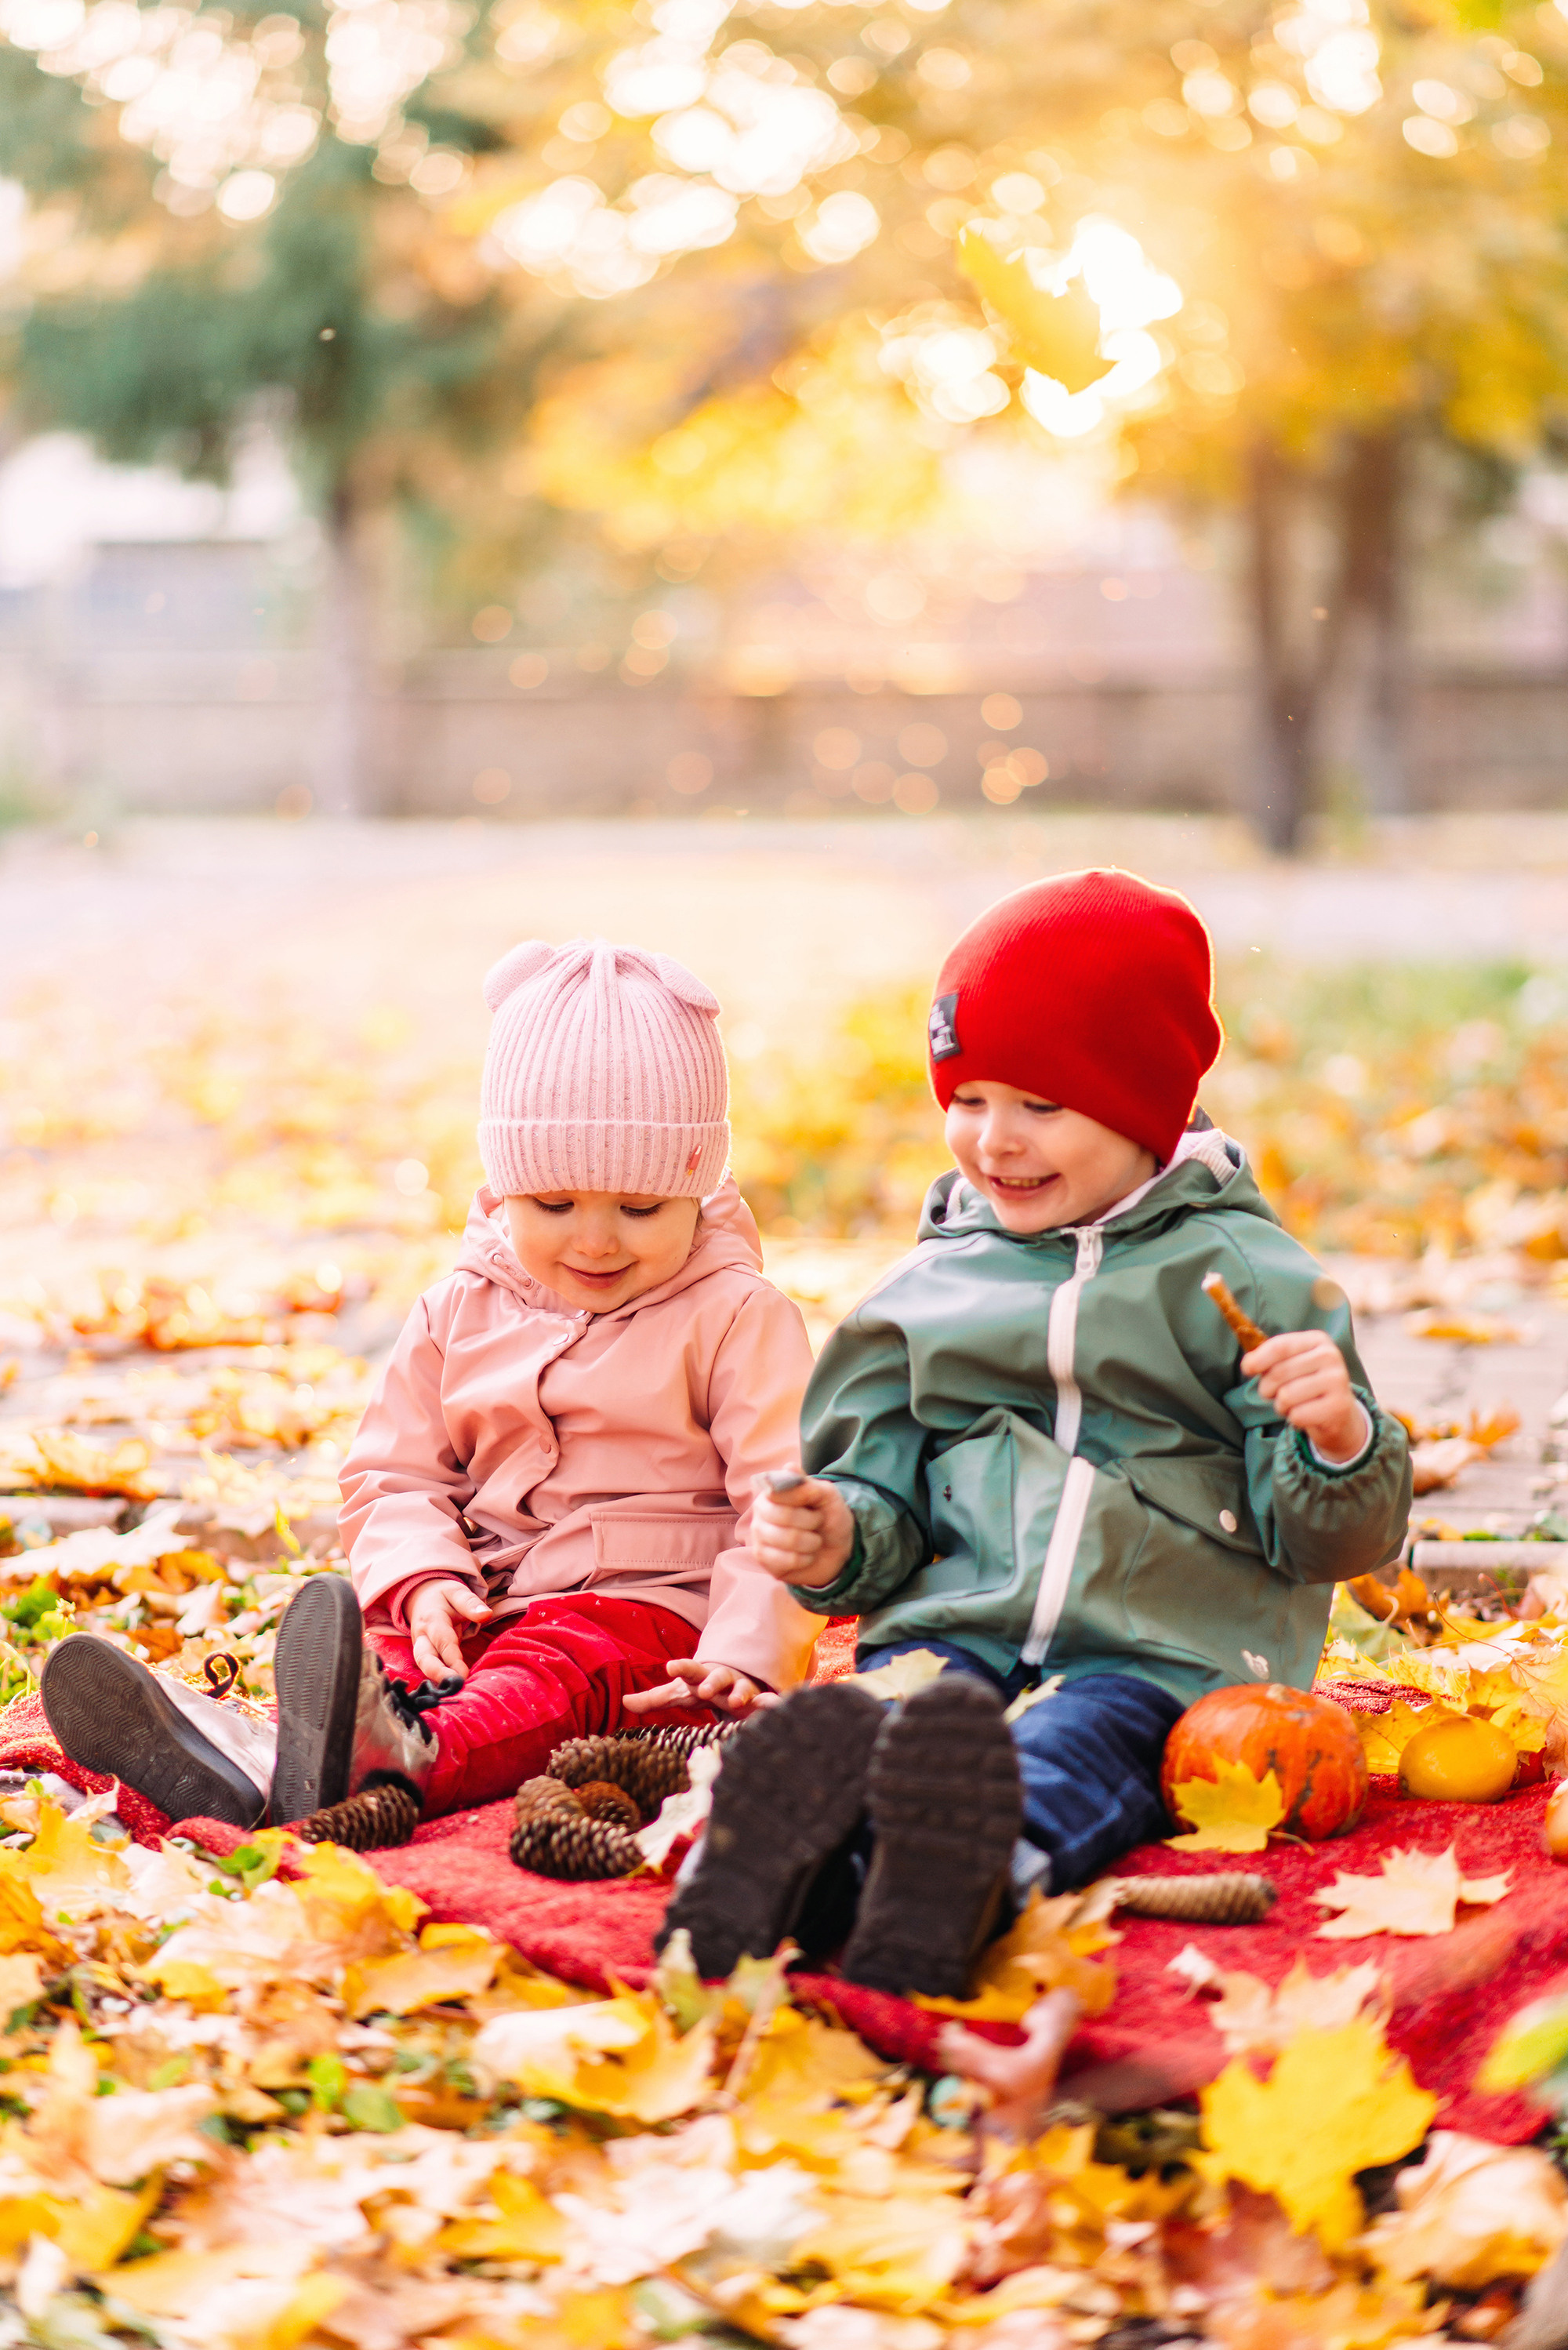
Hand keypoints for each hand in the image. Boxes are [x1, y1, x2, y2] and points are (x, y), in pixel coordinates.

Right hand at [405, 1579, 491, 1682]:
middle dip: (438, 1674)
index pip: (442, 1641)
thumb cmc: (443, 1597)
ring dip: (437, 1680)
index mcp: (432, 1619)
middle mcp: (422, 1636)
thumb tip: (486, 1614)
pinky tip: (449, 1691)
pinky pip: (428, 1669)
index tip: (463, 1674)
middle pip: (424, 1658)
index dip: (452, 1658)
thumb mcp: (457, 1592)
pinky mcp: (423, 1655)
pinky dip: (437, 1680)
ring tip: (454, 1692)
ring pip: (423, 1667)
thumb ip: (470, 1603)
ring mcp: (420, 1647)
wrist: (421, 1597)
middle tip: (455, 1687)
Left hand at [622, 1659, 776, 1717]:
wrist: (737, 1682)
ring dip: (740, 1692)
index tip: (670, 1666)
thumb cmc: (703, 1688)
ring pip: (742, 1688)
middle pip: (716, 1677)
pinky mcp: (759, 1702)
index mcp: (700, 1677)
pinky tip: (773, 1706)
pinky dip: (771, 1704)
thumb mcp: (679, 1693)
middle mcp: (722, 1680)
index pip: (688, 1671)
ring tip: (736, 1701)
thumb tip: (623, 1701)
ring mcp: (742, 1689)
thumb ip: (653, 1698)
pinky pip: (767, 1702)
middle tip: (703, 1690)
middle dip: (711, 1682)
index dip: (680, 1668)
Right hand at [750, 1473, 855, 1589]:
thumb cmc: (828, 1517)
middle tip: (817, 1522)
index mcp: (771, 1491)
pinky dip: (806, 1558)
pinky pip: (787, 1560)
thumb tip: (789, 1467)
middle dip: (811, 1521)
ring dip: (812, 1542)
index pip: (779, 1491)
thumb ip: (809, 1484)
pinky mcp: (763, 1560)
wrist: (836, 1548)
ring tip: (813, 1540)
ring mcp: (758, 1537)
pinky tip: (806, 1555)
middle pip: (784, 1516)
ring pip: (788, 1539)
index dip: (803, 1498)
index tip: (815, 1500)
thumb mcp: (827, 1496)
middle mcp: (760, 1512)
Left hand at [1242, 1330, 1365, 1462]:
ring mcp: (1337, 1381)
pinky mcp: (1338, 1406)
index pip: (1280, 1347)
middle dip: (1267, 1388)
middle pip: (1278, 1373)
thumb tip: (1248, 1364)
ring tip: (1292, 1404)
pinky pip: (1297, 1415)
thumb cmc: (1307, 1384)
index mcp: (1317, 1340)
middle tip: (1275, 1394)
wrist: (1339, 1413)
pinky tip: (1306, 1414)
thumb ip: (1271, 1358)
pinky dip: (1294, 1419)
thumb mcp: (1292, 1363)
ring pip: (1285, 1396)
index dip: (1258, 1359)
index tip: (1247, 1369)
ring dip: (1281, 1405)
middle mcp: (1330, 1356)